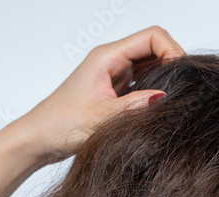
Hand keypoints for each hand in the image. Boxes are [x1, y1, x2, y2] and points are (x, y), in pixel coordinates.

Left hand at [12, 25, 184, 164]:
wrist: (39, 139)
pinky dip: (154, 93)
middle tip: (179, 92)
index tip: (179, 76)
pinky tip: (156, 110)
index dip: (172, 51)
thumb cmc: (60, 125)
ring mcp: (114, 75)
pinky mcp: (115, 90)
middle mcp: (112, 61)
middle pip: (155, 48)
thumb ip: (135, 106)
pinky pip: (143, 83)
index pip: (152, 37)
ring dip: (164, 81)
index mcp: (107, 57)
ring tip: (169, 102)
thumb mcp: (102, 118)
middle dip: (172, 66)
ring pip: (151, 66)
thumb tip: (164, 98)